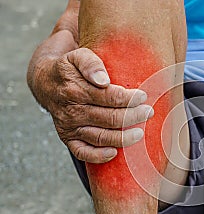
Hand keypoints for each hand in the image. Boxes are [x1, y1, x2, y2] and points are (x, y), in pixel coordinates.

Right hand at [31, 48, 153, 162]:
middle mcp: (71, 110)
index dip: (129, 98)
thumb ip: (91, 63)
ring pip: (100, 137)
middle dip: (132, 117)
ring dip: (122, 138)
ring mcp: (69, 126)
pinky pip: (82, 152)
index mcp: (75, 89)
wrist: (45, 83)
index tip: (143, 96)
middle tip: (148, 112)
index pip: (108, 97)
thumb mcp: (77, 57)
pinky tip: (114, 153)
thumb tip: (103, 80)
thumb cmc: (69, 69)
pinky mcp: (68, 138)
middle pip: (109, 118)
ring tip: (140, 134)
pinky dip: (98, 156)